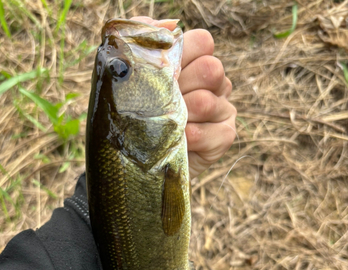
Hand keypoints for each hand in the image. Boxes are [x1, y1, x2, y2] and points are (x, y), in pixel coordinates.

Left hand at [130, 17, 236, 178]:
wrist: (135, 161)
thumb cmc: (132, 117)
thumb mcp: (128, 76)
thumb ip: (143, 39)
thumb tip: (172, 24)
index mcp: (194, 62)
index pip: (203, 41)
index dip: (182, 55)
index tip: (162, 75)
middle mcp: (213, 83)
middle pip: (211, 68)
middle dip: (179, 89)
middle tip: (159, 106)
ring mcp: (223, 109)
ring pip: (207, 101)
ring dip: (179, 117)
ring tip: (165, 128)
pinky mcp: (225, 136)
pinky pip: (212, 133)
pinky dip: (190, 139)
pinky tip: (178, 143)